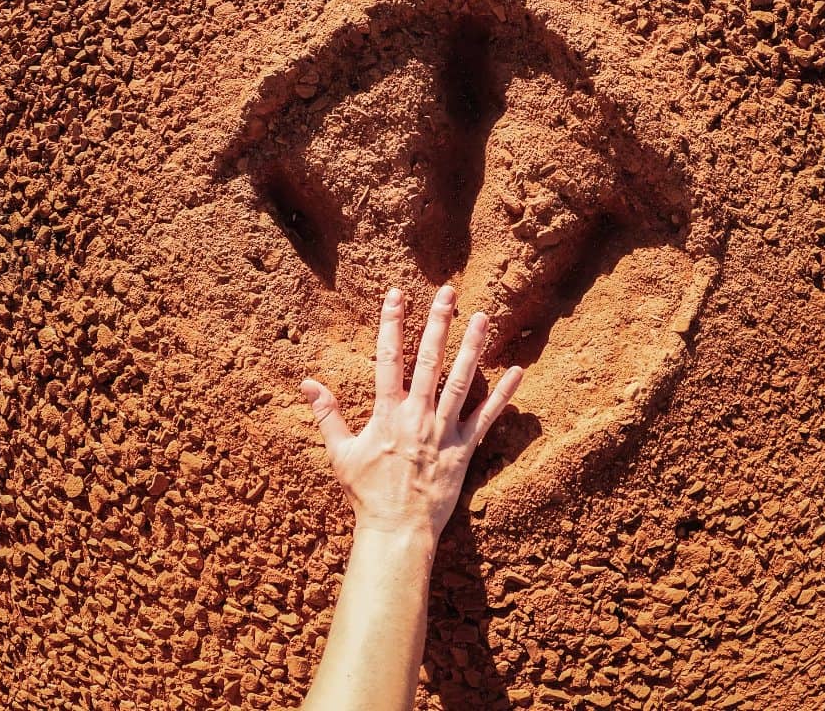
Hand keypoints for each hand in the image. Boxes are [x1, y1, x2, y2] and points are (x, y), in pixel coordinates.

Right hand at [301, 285, 523, 543]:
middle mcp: (417, 416)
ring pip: (460, 381)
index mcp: (387, 413)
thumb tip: (307, 384)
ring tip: (483, 317)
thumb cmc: (366, 493)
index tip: (396, 295)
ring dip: (472, 348)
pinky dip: (503, 395)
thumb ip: (327, 415)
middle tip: (449, 293)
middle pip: (429, 360)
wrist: (396, 531)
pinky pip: (487, 417)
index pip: (388, 358)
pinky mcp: (464, 450)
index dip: (391, 323)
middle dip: (438, 323)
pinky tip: (518, 371)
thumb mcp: (340, 453)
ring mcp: (443, 431)